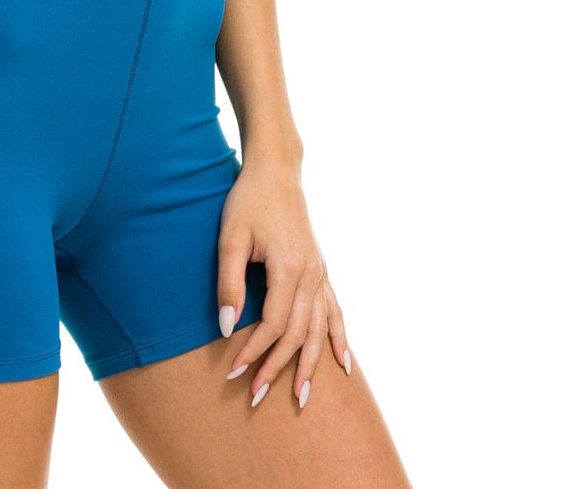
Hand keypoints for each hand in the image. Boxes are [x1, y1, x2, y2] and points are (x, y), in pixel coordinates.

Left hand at [216, 153, 350, 407]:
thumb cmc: (248, 201)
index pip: (274, 325)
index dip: (254, 352)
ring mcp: (321, 273)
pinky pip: (336, 311)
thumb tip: (226, 328)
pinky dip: (340, 339)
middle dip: (277, 368)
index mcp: (289, 267)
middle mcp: (312, 274)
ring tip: (301, 397)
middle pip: (298, 334)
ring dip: (311, 365)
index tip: (232, 373)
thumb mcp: (230, 238)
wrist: (276, 172)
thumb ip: (229, 284)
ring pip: (320, 330)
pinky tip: (344, 365)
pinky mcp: (321, 270)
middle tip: (256, 397)